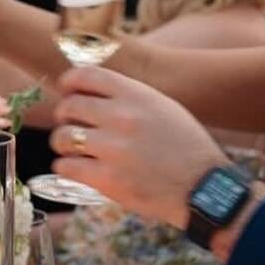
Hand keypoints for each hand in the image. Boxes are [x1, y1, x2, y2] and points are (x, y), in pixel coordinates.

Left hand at [49, 67, 224, 227]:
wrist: (203, 188)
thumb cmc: (185, 147)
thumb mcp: (163, 107)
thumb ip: (129, 97)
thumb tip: (90, 91)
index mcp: (137, 95)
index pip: (86, 75)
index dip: (69, 82)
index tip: (67, 90)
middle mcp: (122, 117)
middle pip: (69, 106)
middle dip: (64, 115)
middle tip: (70, 124)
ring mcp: (113, 149)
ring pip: (61, 137)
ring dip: (62, 143)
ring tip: (72, 149)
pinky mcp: (107, 179)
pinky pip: (65, 166)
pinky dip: (66, 167)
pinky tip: (75, 168)